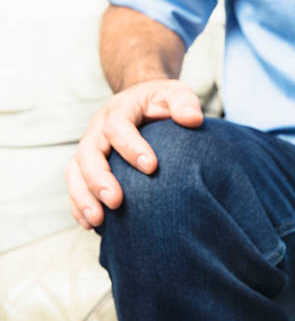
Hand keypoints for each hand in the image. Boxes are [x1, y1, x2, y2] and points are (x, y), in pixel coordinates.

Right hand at [65, 79, 202, 228]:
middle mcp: (99, 128)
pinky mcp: (87, 164)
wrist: (143, 101)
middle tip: (116, 201)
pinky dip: (78, 205)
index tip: (151, 167)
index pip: (118, 125)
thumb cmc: (163, 102)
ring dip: (83, 196)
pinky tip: (91, 226)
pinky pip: (75, 184)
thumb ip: (185, 103)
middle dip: (99, 178)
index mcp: (120, 109)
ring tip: (97, 220)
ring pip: (75, 171)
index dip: (130, 146)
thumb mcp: (176, 94)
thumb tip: (193, 119)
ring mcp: (90, 146)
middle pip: (89, 152)